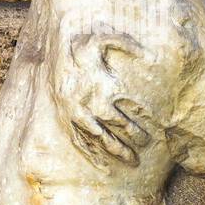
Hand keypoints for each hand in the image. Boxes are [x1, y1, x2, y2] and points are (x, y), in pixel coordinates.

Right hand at [50, 32, 149, 167]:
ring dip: (110, 153)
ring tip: (126, 163)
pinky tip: (102, 165)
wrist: (55, 50)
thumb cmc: (84, 44)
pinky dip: (90, 154)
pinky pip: (78, 140)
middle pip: (107, 134)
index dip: (133, 131)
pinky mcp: (65, 117)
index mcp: (97, 91)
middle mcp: (85, 106)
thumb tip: (148, 54)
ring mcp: (73, 114)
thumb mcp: (105, 38)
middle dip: (123, 148)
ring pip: (94, 140)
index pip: (118, 118)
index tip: (146, 140)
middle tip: (137, 160)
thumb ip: (126, 44)